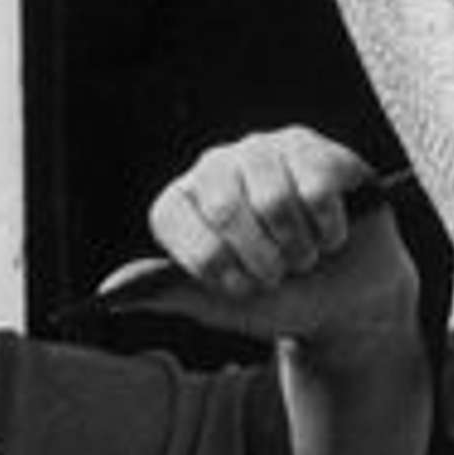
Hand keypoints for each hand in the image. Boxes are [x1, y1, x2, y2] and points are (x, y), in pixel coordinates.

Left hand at [137, 127, 416, 337]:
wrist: (346, 300)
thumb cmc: (278, 299)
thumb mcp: (221, 306)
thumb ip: (167, 294)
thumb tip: (107, 290)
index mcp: (183, 203)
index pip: (172, 219)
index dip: (212, 264)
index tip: (242, 288)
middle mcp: (215, 167)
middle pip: (224, 206)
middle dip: (262, 259)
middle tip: (280, 273)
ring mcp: (263, 150)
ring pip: (275, 198)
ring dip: (299, 247)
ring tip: (306, 255)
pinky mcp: (312, 148)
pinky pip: (318, 186)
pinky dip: (330, 227)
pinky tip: (332, 233)